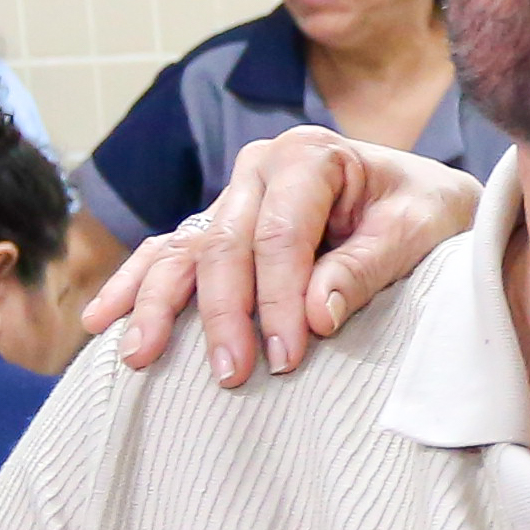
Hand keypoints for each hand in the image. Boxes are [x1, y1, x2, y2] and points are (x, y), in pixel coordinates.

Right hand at [81, 126, 480, 387]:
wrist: (424, 198)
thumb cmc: (425, 210)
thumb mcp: (418, 230)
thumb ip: (367, 266)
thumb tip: (316, 316)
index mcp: (311, 155)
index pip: (280, 233)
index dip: (279, 298)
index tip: (289, 358)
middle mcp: (262, 167)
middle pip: (225, 244)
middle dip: (225, 313)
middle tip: (231, 375)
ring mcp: (235, 196)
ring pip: (184, 248)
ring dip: (158, 303)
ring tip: (137, 353)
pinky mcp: (222, 225)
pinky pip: (169, 253)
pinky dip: (137, 284)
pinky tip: (104, 319)